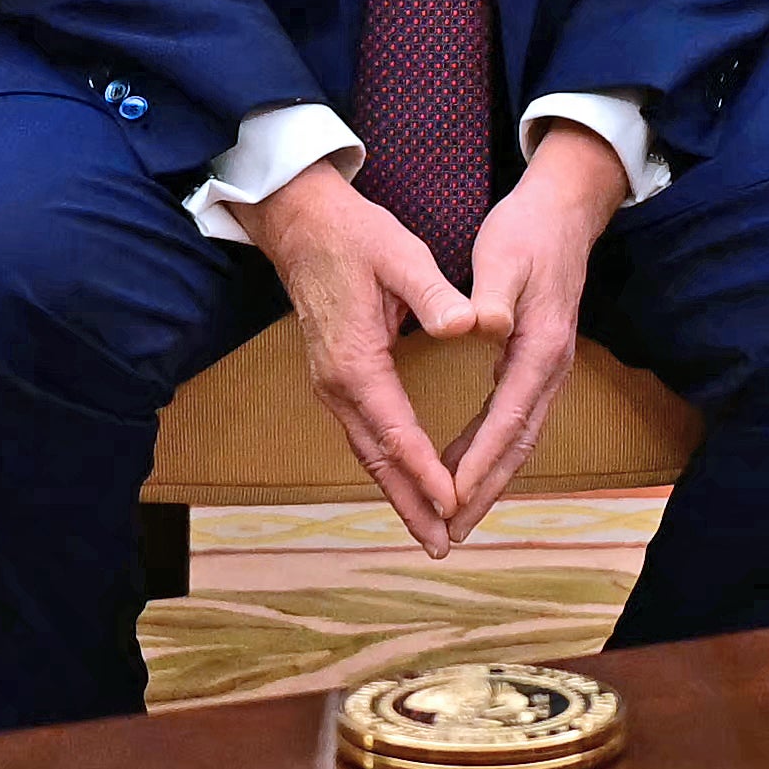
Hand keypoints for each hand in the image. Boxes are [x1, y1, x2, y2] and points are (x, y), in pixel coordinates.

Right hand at [235, 152, 492, 553]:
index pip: (397, 431)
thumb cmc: (355, 236)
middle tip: (441, 545)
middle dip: (410, 504)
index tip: (452, 501)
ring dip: (397, 493)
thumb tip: (467, 325)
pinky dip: (386, 467)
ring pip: (367, 453)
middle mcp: (337, 385)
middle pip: (377, 460)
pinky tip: (406, 483)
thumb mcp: (400, 254)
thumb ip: (433, 294)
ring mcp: (331, 385)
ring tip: (428, 530)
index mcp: (355, 362)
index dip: (426, 470)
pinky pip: (363, 435)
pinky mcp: (336, 379)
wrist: (301, 223)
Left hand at [438, 123, 627, 536]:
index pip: (507, 418)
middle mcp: (550, 367)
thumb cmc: (528, 231)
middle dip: (484, 490)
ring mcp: (548, 369)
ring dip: (488, 479)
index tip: (451, 496)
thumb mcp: (504, 255)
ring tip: (453, 516)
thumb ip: (491, 293)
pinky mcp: (538, 364)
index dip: (479, 461)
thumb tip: (481, 326)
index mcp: (540, 347)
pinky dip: (489, 451)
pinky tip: (462, 465)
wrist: (565, 212)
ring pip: (518, 439)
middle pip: (518, 445)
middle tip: (450, 532)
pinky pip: (513, 421)